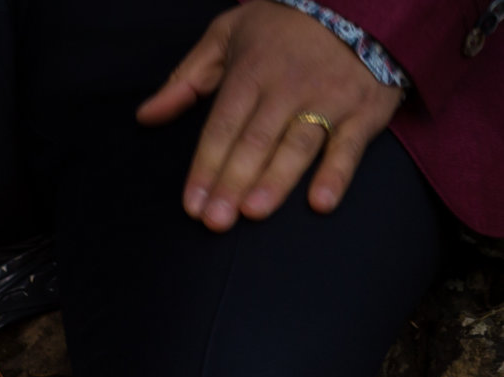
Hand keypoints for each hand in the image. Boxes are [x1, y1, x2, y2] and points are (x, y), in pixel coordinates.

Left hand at [136, 2, 404, 229]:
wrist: (360, 2)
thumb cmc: (282, 25)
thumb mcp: (226, 35)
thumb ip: (186, 78)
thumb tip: (146, 115)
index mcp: (251, 72)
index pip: (222, 128)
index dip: (205, 167)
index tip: (192, 204)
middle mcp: (288, 87)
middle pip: (255, 142)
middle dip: (233, 183)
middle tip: (215, 221)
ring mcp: (329, 99)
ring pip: (297, 145)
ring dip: (275, 181)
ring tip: (253, 212)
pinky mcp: (364, 110)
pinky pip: (349, 145)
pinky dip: (337, 173)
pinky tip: (320, 203)